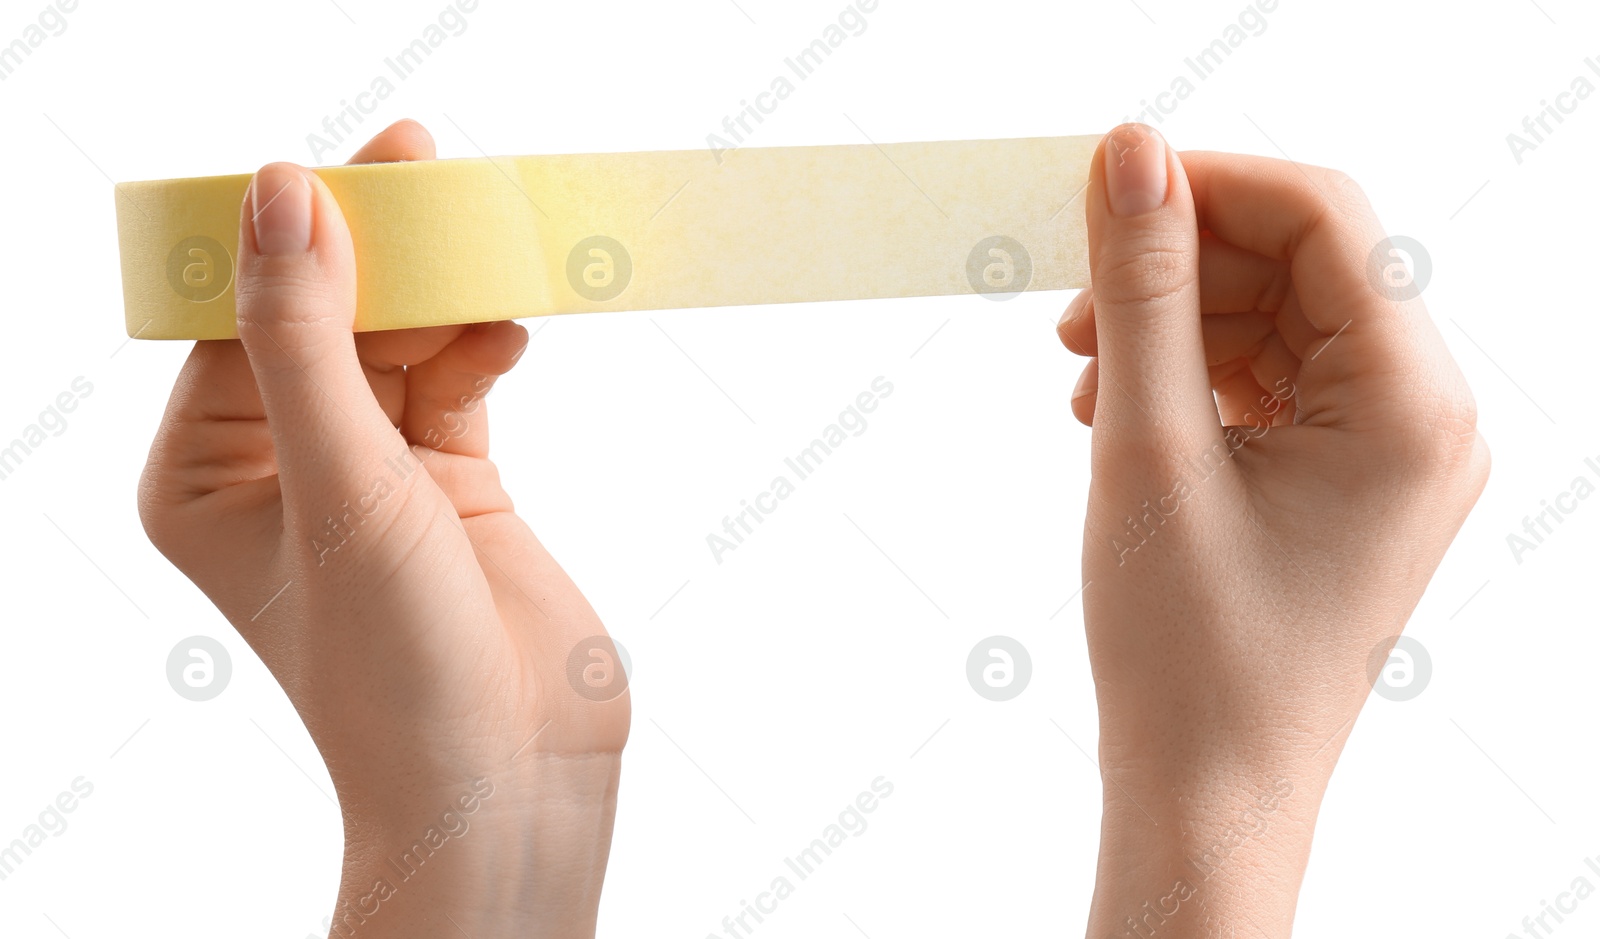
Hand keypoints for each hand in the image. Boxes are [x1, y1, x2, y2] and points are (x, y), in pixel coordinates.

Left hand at [138, 120, 628, 937]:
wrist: (509, 779)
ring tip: (490, 251)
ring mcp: (371, 477)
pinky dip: (482, 351)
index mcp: (206, 471)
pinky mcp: (452, 487)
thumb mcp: (340, 485)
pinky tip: (510, 334)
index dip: (298, 235)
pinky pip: (456, 385)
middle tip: (433, 171)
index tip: (363, 164)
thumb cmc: (393, 665)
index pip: (243, 318)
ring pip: (399, 345)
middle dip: (380, 255)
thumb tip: (282, 192)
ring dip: (442, 299)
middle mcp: (280, 466)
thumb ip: (308, 337)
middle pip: (327, 319)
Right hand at [1057, 124, 1487, 934]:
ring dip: (1173, 322)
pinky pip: (1272, 379)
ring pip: (1276, 317)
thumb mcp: (1150, 449)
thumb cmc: (1191, 656)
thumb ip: (1142, 289)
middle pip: (1300, 262)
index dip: (1207, 183)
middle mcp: (1424, 415)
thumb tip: (1133, 152)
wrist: (1208, 793)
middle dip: (1178, 264)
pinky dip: (1191, 374)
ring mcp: (1388, 450)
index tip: (1102, 189)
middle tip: (1074, 307)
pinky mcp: (1345, 478)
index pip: (1323, 216)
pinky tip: (1117, 408)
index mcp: (1412, 402)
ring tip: (1086, 377)